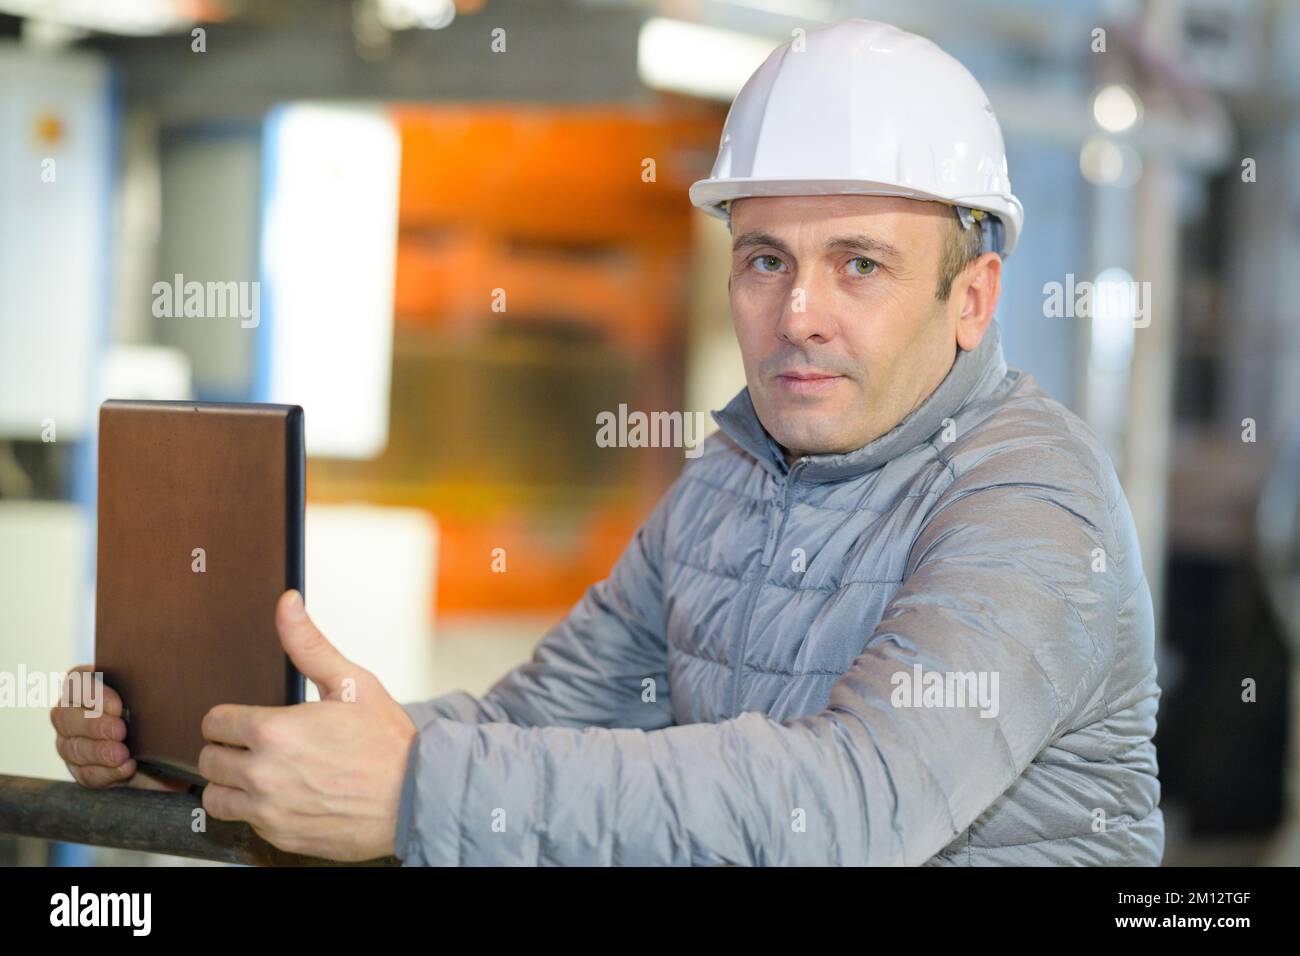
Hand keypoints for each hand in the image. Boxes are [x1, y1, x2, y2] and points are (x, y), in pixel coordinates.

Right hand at [50, 665, 190, 791]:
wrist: (167, 749)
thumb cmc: (156, 711)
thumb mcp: (154, 694)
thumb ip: (147, 685)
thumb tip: (159, 679)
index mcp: (85, 686)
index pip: (75, 682)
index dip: (91, 693)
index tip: (118, 705)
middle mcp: (71, 714)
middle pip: (67, 717)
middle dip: (94, 725)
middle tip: (121, 731)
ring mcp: (72, 744)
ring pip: (74, 748)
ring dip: (100, 751)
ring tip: (122, 754)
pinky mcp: (82, 771)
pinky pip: (87, 773)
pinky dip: (107, 772)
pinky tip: (126, 768)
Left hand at [198, 590, 418, 860]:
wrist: (416, 797)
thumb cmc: (387, 742)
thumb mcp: (351, 683)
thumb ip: (308, 644)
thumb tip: (287, 604)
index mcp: (274, 731)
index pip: (213, 723)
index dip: (230, 719)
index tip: (247, 722)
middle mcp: (263, 773)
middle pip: (208, 760)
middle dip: (229, 749)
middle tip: (259, 747)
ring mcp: (269, 810)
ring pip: (215, 797)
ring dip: (232, 784)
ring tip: (263, 774)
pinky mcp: (279, 836)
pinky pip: (244, 822)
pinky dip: (257, 811)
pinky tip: (286, 796)